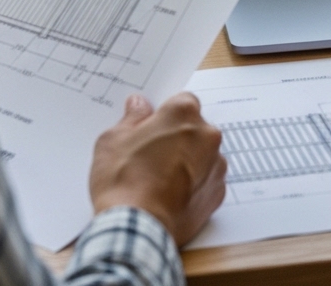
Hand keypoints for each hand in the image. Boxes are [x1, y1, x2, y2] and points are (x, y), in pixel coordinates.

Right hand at [90, 92, 226, 245]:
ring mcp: (216, 164)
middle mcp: (207, 134)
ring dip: (188, 161)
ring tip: (160, 180)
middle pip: (194, 128)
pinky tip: (171, 196)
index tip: (151, 127)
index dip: (165, 114)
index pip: (181, 101)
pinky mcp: (218, 192)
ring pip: (202, 154)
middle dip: (177, 138)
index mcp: (183, 113)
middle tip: (151, 156)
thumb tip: (139, 105)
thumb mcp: (113, 140)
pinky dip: (194, 185)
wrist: (137, 228)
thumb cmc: (123, 181)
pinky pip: (207, 180)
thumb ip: (132, 117)